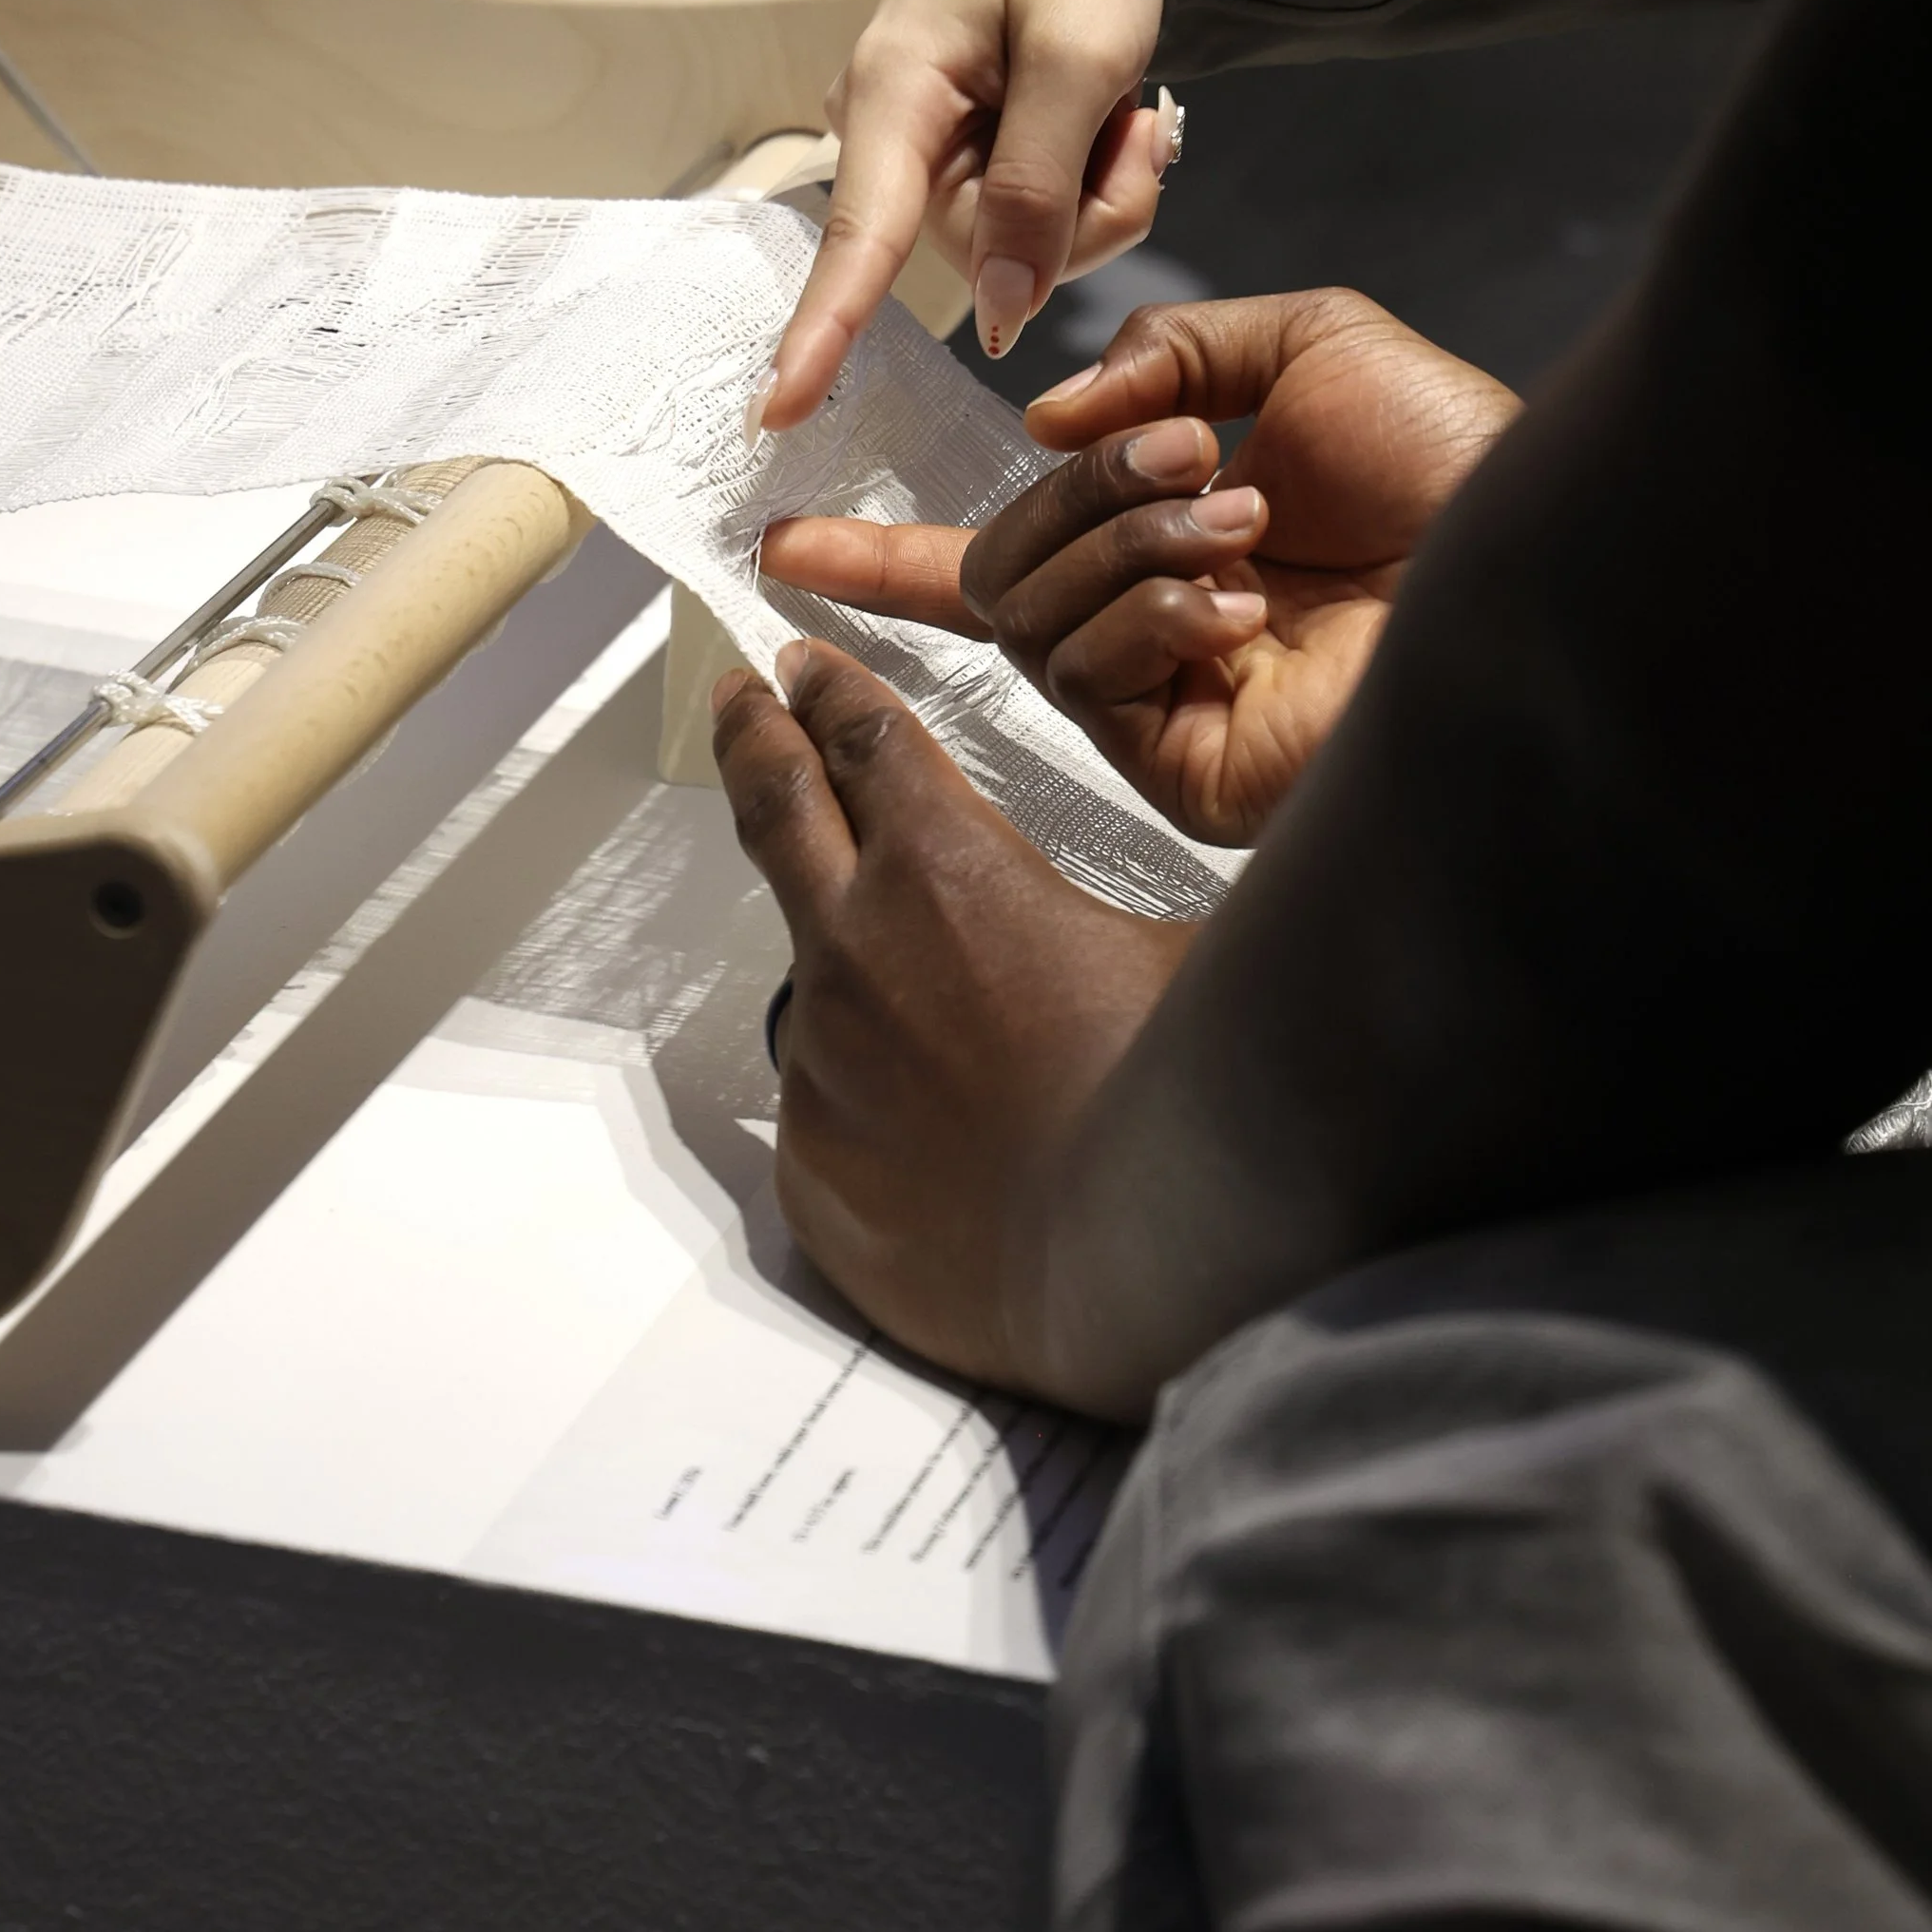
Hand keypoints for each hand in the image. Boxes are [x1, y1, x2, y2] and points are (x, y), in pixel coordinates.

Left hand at [713, 642, 1192, 1395]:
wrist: (1128, 1267)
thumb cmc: (1177, 1098)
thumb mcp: (1192, 948)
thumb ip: (1149, 903)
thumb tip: (1194, 874)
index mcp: (945, 867)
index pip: (865, 741)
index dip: (831, 690)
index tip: (800, 664)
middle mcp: (855, 947)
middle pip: (778, 808)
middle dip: (754, 737)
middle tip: (737, 698)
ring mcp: (819, 1060)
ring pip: (813, 978)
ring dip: (847, 956)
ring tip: (911, 986)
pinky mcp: (808, 1161)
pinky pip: (828, 1105)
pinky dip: (869, 1092)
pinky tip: (936, 1126)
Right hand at [759, 0, 1171, 427]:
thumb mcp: (1080, 51)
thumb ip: (1040, 185)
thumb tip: (1001, 311)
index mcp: (895, 92)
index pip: (858, 237)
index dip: (822, 331)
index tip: (776, 413)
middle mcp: (891, 135)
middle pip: (986, 254)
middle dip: (1084, 214)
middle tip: (1140, 121)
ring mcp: (926, 155)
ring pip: (1021, 251)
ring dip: (1097, 198)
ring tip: (1121, 107)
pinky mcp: (962, 165)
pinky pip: (1033, 227)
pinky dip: (1090, 187)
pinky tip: (1102, 120)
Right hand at [763, 290, 1517, 847]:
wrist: (1537, 558)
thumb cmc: (1450, 458)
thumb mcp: (1303, 342)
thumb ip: (1162, 355)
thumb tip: (1043, 417)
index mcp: (1167, 539)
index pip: (996, 557)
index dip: (884, 554)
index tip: (779, 542)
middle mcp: (1153, 627)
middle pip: (999, 573)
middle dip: (1069, 496)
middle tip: (1178, 452)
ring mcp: (1167, 702)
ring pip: (1035, 621)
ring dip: (1125, 543)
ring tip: (1243, 516)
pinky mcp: (1187, 768)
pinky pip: (1091, 680)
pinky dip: (1150, 616)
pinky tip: (1247, 603)